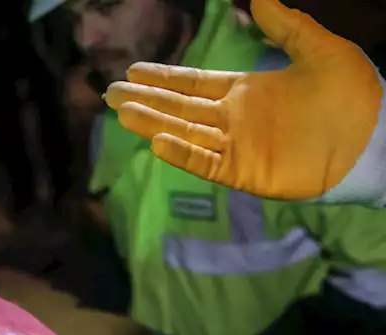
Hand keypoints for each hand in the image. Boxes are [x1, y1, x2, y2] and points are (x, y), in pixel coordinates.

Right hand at [103, 0, 382, 200]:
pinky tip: (157, 142)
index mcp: (247, 91)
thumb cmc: (352, 94)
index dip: (164, 78)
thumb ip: (287, 27)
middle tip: (110, 93)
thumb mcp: (322, 50)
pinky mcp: (245, 172)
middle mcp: (234, 120)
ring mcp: (237, 147)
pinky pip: (205, 163)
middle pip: (179, 109)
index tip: (134, 71)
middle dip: (145, 101)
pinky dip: (182, 154)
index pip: (194, 84)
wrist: (375, 137)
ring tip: (122, 114)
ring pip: (184, 135)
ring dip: (153, 124)